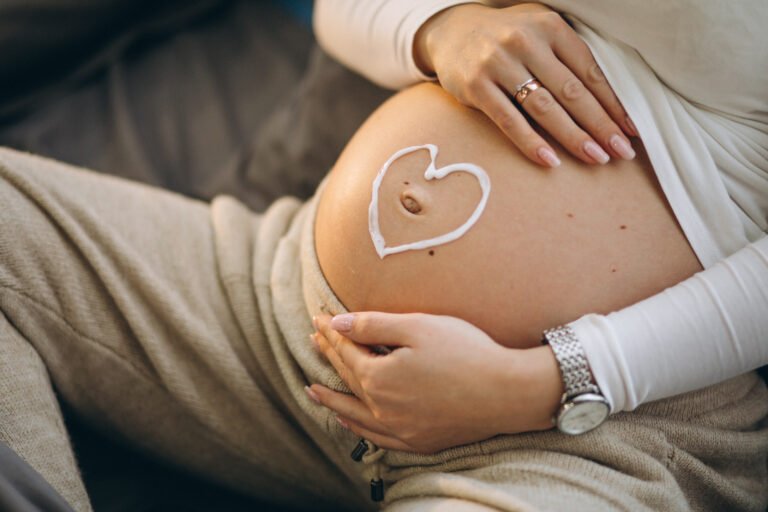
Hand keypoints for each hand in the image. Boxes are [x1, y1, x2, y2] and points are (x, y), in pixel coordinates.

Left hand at [307, 312, 562, 453]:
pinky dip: (358, 429)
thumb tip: (336, 324)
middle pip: (349, 378)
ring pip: (355, 414)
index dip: (332, 332)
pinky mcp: (419, 441)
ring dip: (333, 400)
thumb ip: (372, 326)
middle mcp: (383, 409)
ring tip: (312, 391)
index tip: (319, 317)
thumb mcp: (417, 327)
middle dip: (330, 356)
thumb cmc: (466, 352)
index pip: (347, 350)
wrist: (508, 392)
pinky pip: (377, 438)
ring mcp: (401, 430)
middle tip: (314, 340)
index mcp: (379, 378)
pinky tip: (350, 423)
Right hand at [414, 3, 636, 167]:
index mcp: (550, 27)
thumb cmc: (507, 37)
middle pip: (571, 92)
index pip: (589, 71)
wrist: (451, 30)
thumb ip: (568, 57)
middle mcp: (526, 42)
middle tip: (621, 152)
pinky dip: (530, 142)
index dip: (613, 103)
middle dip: (600, 125)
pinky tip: (550, 160)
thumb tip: (609, 102)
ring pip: (544, 108)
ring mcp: (499, 64)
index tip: (630, 130)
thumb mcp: (540, 32)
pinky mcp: (476, 86)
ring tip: (595, 158)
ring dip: (573, 136)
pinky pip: (509, 120)